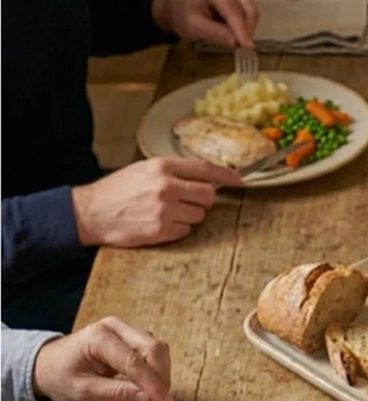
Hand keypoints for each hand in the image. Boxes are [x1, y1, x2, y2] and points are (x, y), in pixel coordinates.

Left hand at [33, 317, 173, 400]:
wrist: (47, 365)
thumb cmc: (60, 377)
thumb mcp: (85, 392)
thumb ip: (119, 394)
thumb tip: (150, 400)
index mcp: (98, 338)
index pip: (134, 362)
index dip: (153, 384)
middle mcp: (114, 328)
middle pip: (153, 348)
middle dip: (162, 375)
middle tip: (162, 400)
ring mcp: (124, 330)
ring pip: (157, 348)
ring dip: (161, 372)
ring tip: (155, 394)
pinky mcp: (130, 337)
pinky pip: (152, 350)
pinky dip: (156, 368)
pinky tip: (149, 384)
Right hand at [72, 157, 241, 248]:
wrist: (92, 212)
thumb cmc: (119, 190)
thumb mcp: (144, 170)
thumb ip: (174, 172)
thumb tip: (205, 178)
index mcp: (162, 166)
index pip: (204, 169)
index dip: (226, 175)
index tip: (240, 180)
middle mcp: (166, 186)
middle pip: (209, 196)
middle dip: (203, 201)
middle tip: (189, 201)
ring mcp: (165, 210)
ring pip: (198, 216)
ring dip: (188, 216)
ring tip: (165, 212)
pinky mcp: (162, 230)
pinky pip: (186, 231)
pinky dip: (177, 229)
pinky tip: (159, 223)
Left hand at [152, 0, 258, 47]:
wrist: (176, 6)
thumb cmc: (182, 15)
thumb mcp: (193, 26)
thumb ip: (214, 33)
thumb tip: (236, 43)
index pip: (232, 11)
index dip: (242, 30)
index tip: (248, 47)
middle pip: (248, 7)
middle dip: (248, 29)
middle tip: (244, 49)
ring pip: (251, 9)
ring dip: (248, 28)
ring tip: (239, 41)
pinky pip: (247, 10)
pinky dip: (245, 24)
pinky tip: (237, 32)